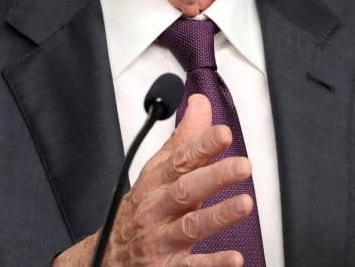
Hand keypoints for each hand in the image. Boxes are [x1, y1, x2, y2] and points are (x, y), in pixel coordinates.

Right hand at [53, 94, 253, 266]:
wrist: (109, 257)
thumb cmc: (142, 208)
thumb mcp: (158, 171)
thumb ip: (185, 138)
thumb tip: (201, 103)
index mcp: (156, 182)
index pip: (180, 159)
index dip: (203, 145)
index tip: (224, 133)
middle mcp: (158, 208)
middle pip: (185, 190)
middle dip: (214, 176)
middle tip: (242, 166)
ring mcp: (162, 239)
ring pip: (190, 226)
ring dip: (218, 215)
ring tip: (245, 204)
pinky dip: (213, 263)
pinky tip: (235, 258)